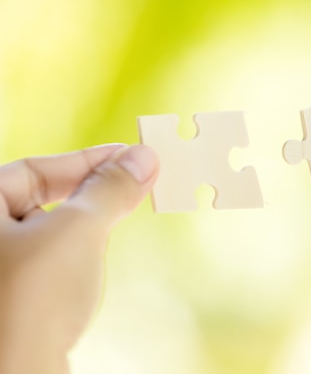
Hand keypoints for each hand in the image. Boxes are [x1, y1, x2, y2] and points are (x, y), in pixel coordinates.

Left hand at [0, 144, 157, 373]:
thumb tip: (145, 156)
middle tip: (138, 183)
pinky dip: (76, 254)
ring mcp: (0, 275)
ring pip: (46, 232)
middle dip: (90, 191)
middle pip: (38, 199)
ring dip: (86, 223)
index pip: (34, 170)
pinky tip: (94, 263)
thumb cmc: (32, 302)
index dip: (88, 160)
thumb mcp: (77, 233)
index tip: (133, 156)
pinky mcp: (11, 304)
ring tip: (122, 219)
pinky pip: (45, 263)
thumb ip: (109, 190)